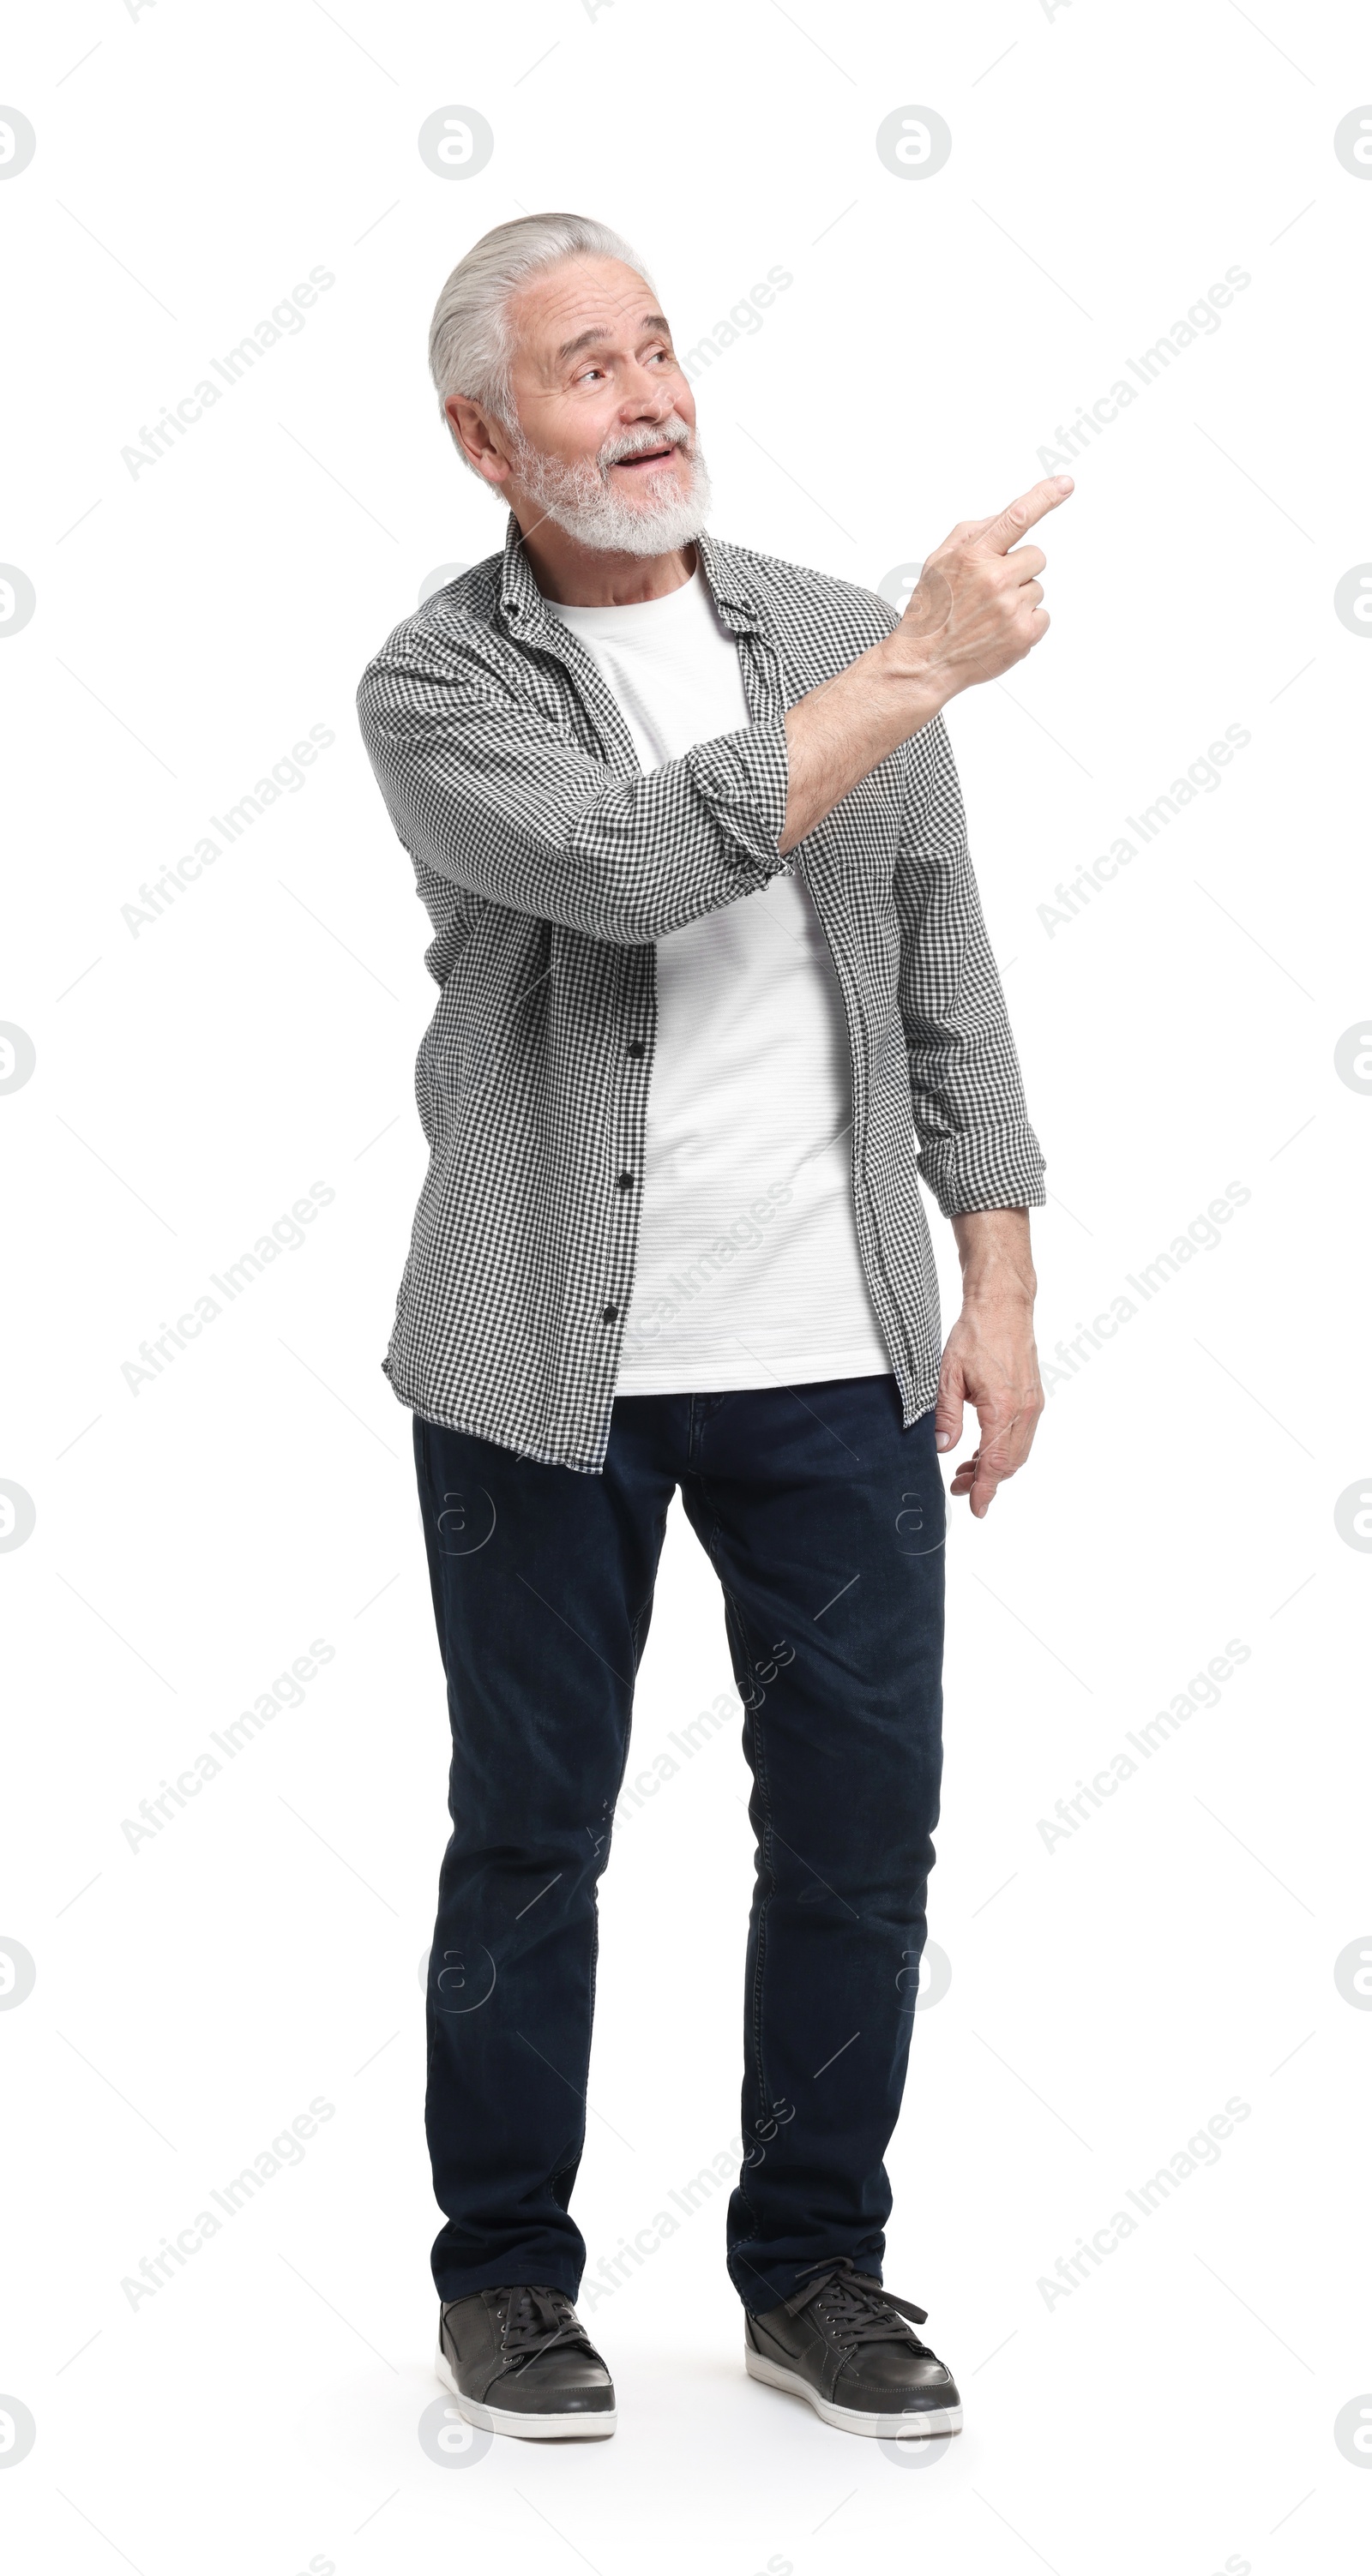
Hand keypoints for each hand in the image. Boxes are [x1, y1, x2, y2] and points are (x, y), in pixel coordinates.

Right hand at [892, 473, 1073, 699]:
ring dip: (1020, 599)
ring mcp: (1011, 607)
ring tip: (990, 617)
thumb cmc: (930, 613)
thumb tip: (999, 518)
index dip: (1045, 496)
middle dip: (1020, 570)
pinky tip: (1000, 632)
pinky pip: (1043, 616)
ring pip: (1038, 589)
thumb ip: (968, 534)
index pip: (1016, 517)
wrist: (923, 664)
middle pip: (1037, 557)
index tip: (1066, 483)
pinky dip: (1026, 624)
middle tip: (993, 591)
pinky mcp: (1024, 633)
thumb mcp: (937, 563)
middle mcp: (994, 578)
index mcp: (972, 556)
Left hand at [935, 1210, 1043, 1517]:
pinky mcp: (1033, 1397)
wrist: (1003, 1305)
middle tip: (958, 1486)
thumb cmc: (976, 1333)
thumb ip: (946, 1415)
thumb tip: (942, 1448)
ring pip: (1017, 1451)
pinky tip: (982, 1448)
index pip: (996, 1463)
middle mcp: (1025, 1410)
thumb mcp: (948, 1375)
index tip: (976, 1508)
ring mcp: (1033, 1404)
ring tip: (966, 1470)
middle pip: (1009, 1463)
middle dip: (986, 1481)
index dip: (985, 1489)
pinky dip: (1003, 1449)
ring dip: (995, 1466)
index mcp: (1003, 1408)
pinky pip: (1021, 1435)